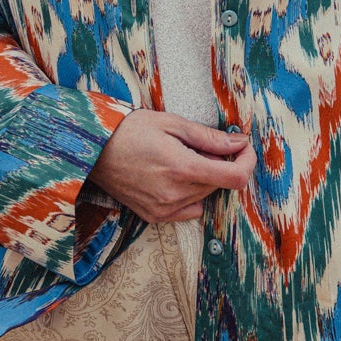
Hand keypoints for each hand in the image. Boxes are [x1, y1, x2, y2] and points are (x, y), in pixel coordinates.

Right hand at [87, 110, 255, 223]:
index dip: (247, 162)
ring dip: (204, 178)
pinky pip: (188, 210)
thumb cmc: (130, 130)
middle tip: (203, 145)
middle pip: (219, 185)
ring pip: (204, 196)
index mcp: (182, 167)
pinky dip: (190, 195)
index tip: (243, 148)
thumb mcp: (172, 123)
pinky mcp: (154, 216)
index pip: (234, 177)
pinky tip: (174, 177)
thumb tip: (239, 143)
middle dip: (220, 164)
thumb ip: (209, 138)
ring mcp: (164, 209)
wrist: (92, 149)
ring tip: (181, 157)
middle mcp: (175, 194)